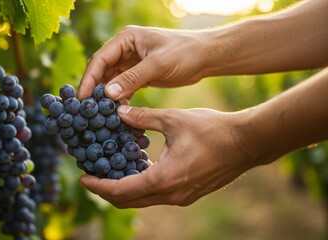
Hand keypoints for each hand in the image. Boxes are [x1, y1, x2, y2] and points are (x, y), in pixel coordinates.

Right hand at [77, 26, 209, 99]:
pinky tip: (117, 112)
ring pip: (110, 81)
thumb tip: (108, 95)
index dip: (89, 79)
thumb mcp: (157, 64)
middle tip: (87, 110)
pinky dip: (119, 99)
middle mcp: (125, 49)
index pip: (100, 59)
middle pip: (101, 70)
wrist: (206, 57)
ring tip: (100, 114)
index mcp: (126, 38)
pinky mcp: (138, 75)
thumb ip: (132, 79)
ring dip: (106, 97)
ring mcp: (131, 62)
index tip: (82, 98)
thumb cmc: (184, 53)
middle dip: (94, 90)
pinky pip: (122, 88)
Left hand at [80, 105, 263, 207]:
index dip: (99, 186)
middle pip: (128, 201)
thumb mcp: (173, 119)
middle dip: (106, 190)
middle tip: (91, 175)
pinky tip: (136, 167)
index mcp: (164, 179)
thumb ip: (142, 117)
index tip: (83, 177)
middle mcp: (170, 195)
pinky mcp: (188, 194)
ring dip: (123, 188)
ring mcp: (180, 198)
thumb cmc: (213, 130)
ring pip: (142, 200)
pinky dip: (140, 185)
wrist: (247, 143)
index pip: (121, 191)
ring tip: (109, 170)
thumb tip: (119, 111)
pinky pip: (156, 195)